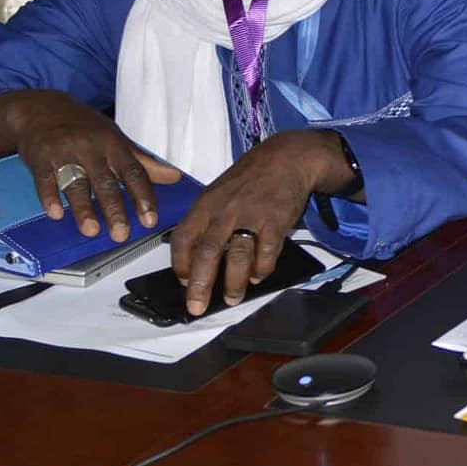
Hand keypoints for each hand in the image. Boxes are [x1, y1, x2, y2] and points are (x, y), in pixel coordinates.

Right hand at [0, 92, 180, 241]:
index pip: (134, 173)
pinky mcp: (40, 158)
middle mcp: (91, 148)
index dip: (143, 197)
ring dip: (83, 208)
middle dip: (114, 209)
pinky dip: (49, 197)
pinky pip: (44, 179)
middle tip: (121, 234)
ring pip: (76, 183)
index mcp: (114, 145)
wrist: (42, 108)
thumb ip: (143, 161)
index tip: (150, 220)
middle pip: (105, 182)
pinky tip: (55, 213)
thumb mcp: (116, 139)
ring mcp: (64, 152)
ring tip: (91, 230)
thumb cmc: (85, 127)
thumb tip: (174, 177)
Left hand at [167, 132, 338, 316]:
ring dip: (234, 282)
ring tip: (232, 299)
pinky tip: (259, 276)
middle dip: (200, 285)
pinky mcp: (277, 221)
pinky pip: (267, 251)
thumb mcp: (219, 193)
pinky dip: (262, 268)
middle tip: (197, 307)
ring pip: (238, 256)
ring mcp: (252, 216)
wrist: (286, 158)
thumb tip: (196, 260)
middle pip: (208, 253)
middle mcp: (226, 211)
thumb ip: (207, 222)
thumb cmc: (249, 180)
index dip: (180, 264)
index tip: (182, 282)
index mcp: (205, 204)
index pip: (184, 239)